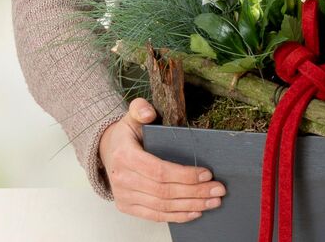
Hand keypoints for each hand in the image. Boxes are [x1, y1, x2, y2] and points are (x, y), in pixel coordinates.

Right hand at [98, 98, 225, 222]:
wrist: (107, 152)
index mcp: (125, 156)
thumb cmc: (126, 136)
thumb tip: (148, 112)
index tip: (207, 173)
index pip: (159, 170)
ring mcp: (124, 195)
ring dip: (191, 205)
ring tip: (213, 202)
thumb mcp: (132, 117)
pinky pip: (155, 216)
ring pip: (162, 206)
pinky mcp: (127, 206)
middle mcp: (122, 179)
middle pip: (164, 191)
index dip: (184, 175)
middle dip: (195, 192)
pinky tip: (196, 212)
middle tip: (218, 189)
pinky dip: (177, 216)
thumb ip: (140, 109)